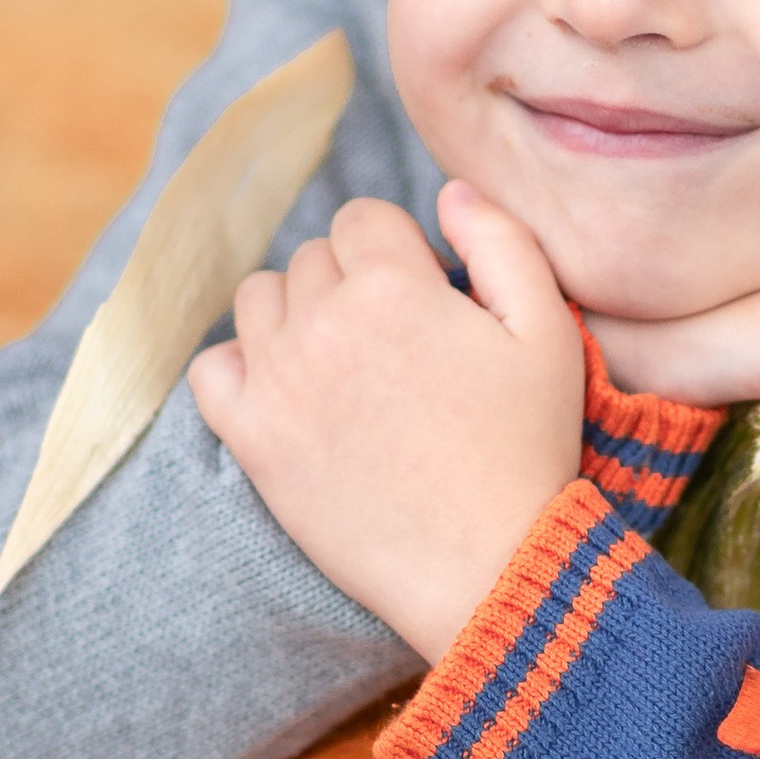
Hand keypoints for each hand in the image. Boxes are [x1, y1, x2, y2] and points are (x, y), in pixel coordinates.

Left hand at [188, 184, 582, 664]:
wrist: (490, 565)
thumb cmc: (528, 449)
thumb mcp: (548, 332)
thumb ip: (503, 241)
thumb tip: (450, 192)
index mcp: (396, 285)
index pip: (362, 218)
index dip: (397, 253)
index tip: (424, 300)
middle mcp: (325, 320)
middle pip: (313, 258)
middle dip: (351, 284)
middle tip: (395, 348)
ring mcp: (280, 379)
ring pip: (260, 299)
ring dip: (296, 316)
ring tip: (344, 366)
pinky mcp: (252, 438)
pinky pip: (211, 368)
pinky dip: (240, 369)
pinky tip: (287, 392)